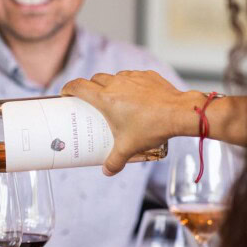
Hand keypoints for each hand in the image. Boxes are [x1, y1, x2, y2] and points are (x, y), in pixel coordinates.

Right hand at [61, 70, 198, 175]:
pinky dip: (129, 85)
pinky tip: (135, 97)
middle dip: (89, 88)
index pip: (78, 86)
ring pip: (113, 77)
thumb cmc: (152, 128)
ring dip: (109, 85)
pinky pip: (132, 77)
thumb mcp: (129, 148)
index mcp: (105, 98)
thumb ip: (114, 161)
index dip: (68, 88)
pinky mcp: (147, 75)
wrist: (180, 113)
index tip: (66, 94)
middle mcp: (116, 83)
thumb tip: (106, 171)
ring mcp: (132, 77)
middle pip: (94, 80)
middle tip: (90, 101)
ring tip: (114, 100)